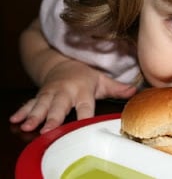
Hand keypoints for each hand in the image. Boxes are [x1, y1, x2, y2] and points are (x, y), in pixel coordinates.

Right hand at [10, 60, 136, 133]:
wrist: (62, 63)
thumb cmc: (84, 75)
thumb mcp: (102, 80)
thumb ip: (117, 88)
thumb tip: (135, 91)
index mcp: (83, 90)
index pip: (85, 106)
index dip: (84, 116)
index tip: (83, 127)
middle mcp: (66, 92)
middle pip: (60, 106)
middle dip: (53, 118)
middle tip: (47, 129)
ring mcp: (51, 93)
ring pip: (42, 104)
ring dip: (34, 115)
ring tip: (27, 125)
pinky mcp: (40, 94)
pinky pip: (30, 102)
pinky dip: (23, 111)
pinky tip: (16, 119)